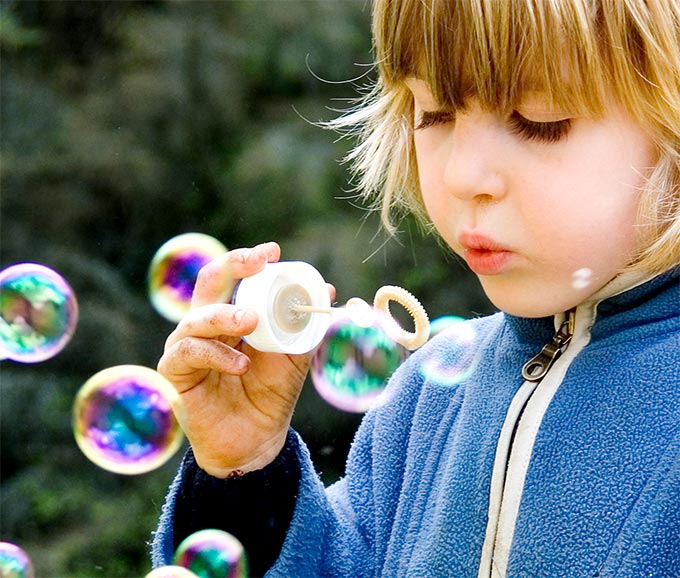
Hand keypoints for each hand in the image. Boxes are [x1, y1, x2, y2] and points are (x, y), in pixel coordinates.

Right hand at [157, 242, 330, 476]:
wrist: (256, 442)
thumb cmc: (270, 395)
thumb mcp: (293, 356)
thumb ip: (304, 326)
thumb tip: (326, 290)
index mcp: (232, 315)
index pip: (234, 277)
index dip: (248, 260)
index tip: (272, 252)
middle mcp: (206, 325)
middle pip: (209, 282)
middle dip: (233, 266)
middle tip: (258, 262)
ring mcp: (187, 347)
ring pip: (197, 318)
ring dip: (225, 315)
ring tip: (251, 322)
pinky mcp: (175, 372)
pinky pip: (189, 352)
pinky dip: (216, 354)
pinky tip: (241, 365)